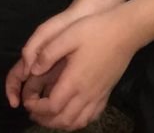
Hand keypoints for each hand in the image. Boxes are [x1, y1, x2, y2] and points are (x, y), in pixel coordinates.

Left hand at [19, 9, 139, 129]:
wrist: (126, 31)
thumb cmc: (96, 30)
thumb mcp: (68, 35)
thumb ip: (47, 53)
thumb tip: (32, 70)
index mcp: (74, 80)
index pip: (51, 107)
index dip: (36, 108)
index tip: (28, 101)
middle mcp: (86, 93)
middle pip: (63, 120)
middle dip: (45, 119)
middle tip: (33, 111)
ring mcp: (98, 96)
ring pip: (77, 122)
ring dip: (60, 123)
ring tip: (49, 115)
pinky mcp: (106, 94)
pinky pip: (91, 117)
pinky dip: (78, 121)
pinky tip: (72, 113)